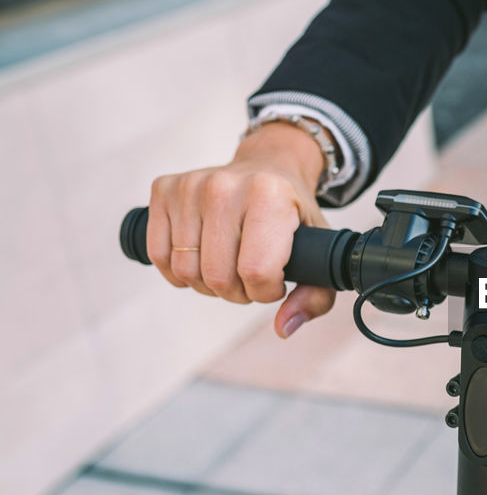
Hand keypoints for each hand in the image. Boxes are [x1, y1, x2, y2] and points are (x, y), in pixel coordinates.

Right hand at [146, 123, 335, 337]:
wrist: (269, 166)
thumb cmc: (293, 214)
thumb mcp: (319, 251)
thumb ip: (315, 296)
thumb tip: (283, 328)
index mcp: (269, 196)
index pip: (256, 272)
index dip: (265, 292)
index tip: (275, 281)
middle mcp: (225, 186)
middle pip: (217, 276)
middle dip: (236, 293)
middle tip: (250, 278)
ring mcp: (190, 185)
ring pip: (185, 270)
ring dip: (208, 285)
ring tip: (229, 268)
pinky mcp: (163, 189)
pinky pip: (158, 255)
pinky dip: (179, 272)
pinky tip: (201, 262)